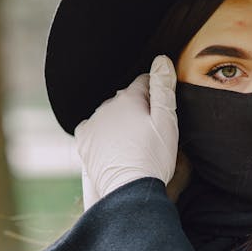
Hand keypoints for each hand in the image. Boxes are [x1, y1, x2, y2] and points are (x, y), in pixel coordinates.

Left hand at [76, 55, 181, 209]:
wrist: (129, 190)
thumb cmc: (154, 157)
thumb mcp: (167, 121)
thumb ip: (164, 88)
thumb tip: (161, 60)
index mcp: (128, 98)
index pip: (145, 82)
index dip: (157, 94)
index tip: (163, 111)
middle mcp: (106, 106)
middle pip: (126, 99)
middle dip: (138, 108)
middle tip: (151, 131)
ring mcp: (93, 124)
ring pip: (110, 114)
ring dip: (120, 121)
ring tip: (134, 142)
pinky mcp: (84, 143)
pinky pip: (93, 130)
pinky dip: (102, 134)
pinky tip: (114, 145)